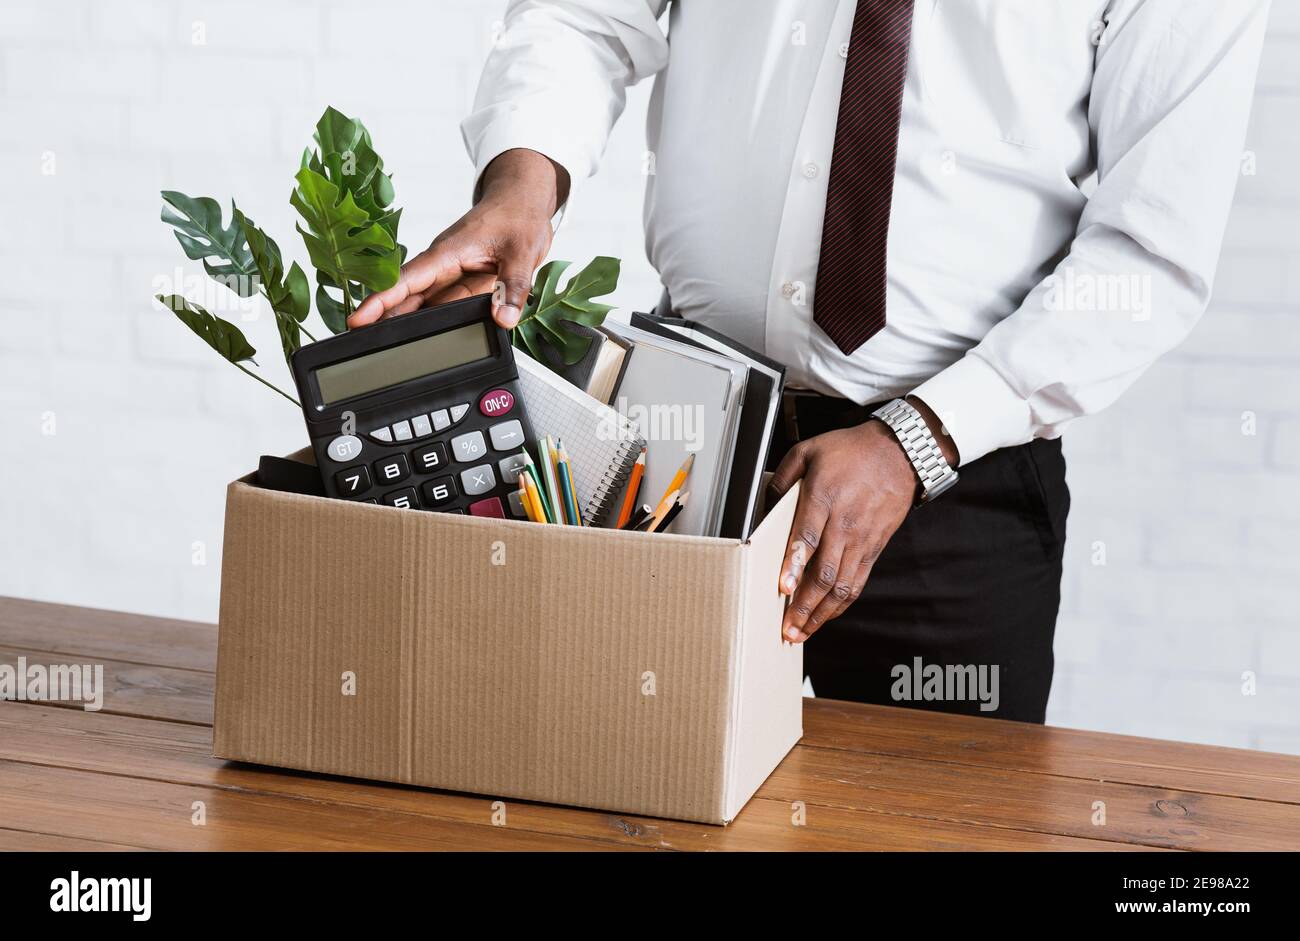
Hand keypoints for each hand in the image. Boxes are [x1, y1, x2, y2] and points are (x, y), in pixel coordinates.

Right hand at [347, 148, 569, 329]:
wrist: (523, 202)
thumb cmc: (517, 216)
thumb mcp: (522, 252)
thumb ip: (513, 287)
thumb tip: (504, 317)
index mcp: (447, 253)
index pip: (406, 280)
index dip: (381, 301)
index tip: (358, 319)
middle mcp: (444, 265)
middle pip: (407, 297)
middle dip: (384, 319)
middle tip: (362, 343)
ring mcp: (452, 275)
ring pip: (425, 305)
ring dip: (409, 324)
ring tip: (390, 349)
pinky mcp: (464, 283)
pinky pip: (447, 306)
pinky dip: (438, 322)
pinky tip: (430, 339)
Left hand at [767, 398, 957, 642]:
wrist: (899, 453)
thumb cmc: (851, 451)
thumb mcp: (809, 450)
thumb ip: (784, 476)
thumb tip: (765, 503)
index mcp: (825, 497)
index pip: (807, 536)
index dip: (794, 564)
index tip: (781, 587)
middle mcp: (844, 523)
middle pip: (824, 571)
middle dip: (803, 604)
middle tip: (786, 627)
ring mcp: (861, 538)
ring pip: (841, 584)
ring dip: (820, 612)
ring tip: (801, 631)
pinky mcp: (874, 548)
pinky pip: (857, 582)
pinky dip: (841, 603)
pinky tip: (825, 616)